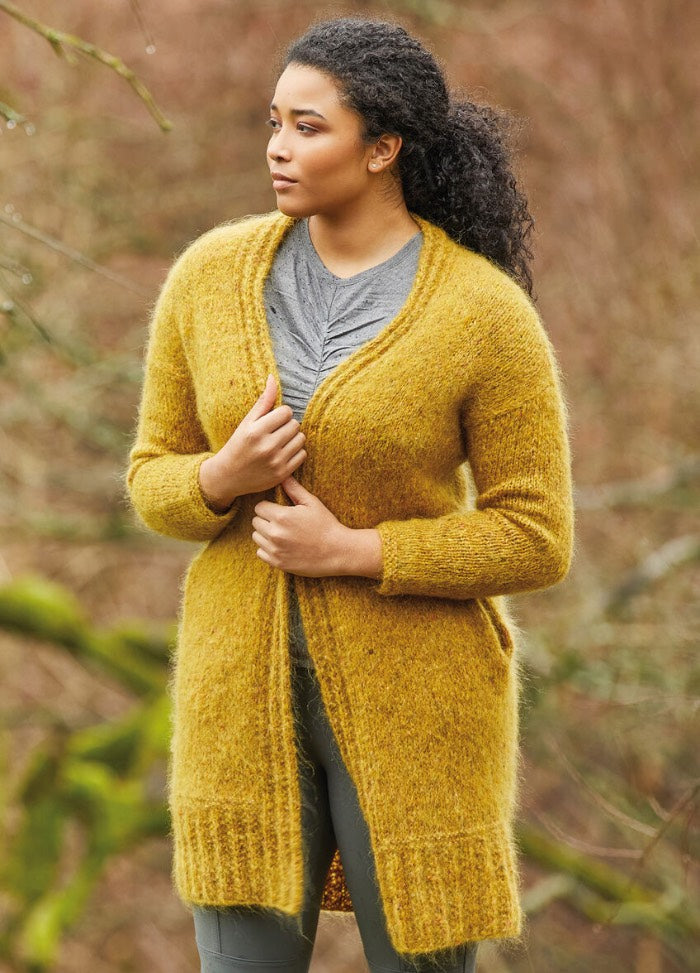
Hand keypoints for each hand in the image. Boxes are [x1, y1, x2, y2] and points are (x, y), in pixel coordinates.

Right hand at [200, 375, 306, 508]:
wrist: (228, 477)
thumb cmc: (237, 445)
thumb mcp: (246, 422)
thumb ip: (263, 401)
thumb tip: (272, 378)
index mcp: (256, 431)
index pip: (286, 412)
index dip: (281, 414)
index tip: (273, 420)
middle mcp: (267, 447)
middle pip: (295, 425)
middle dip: (287, 425)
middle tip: (276, 432)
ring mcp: (276, 462)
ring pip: (301, 439)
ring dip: (293, 438)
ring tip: (280, 441)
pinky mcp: (282, 474)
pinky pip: (302, 455)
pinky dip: (296, 452)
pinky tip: (283, 453)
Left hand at [252, 475, 349, 576]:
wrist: (337, 552)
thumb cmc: (326, 525)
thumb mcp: (312, 503)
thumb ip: (294, 489)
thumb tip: (283, 475)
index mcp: (282, 516)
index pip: (259, 507)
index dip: (268, 507)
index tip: (277, 510)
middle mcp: (275, 533)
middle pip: (256, 522)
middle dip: (265, 520)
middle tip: (280, 522)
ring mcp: (275, 550)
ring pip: (256, 537)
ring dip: (264, 534)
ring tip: (281, 533)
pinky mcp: (277, 563)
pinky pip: (260, 552)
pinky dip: (267, 549)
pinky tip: (280, 546)